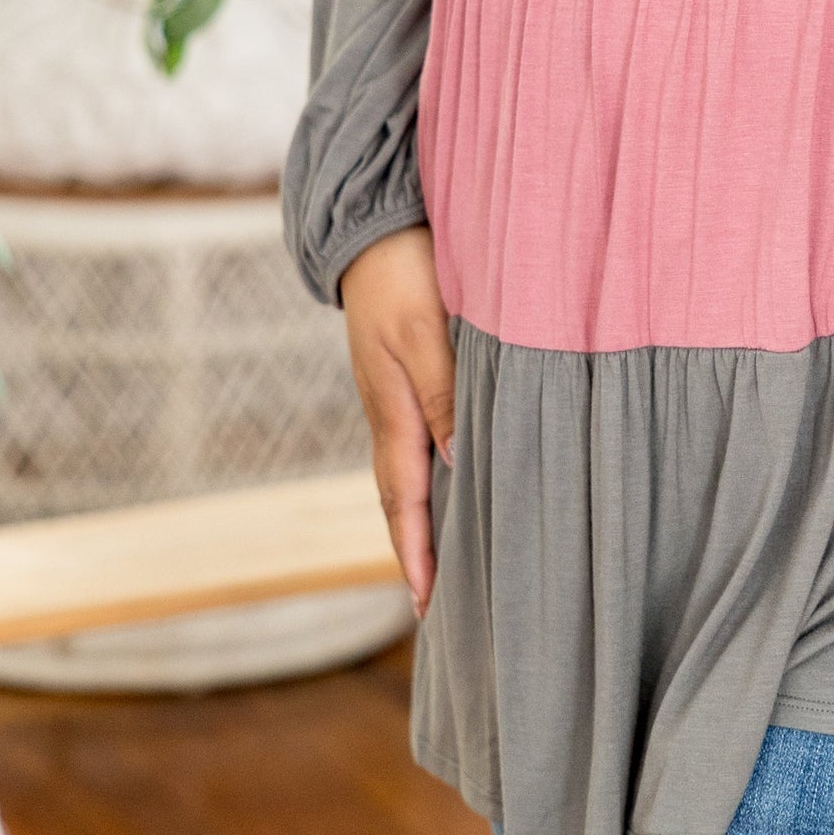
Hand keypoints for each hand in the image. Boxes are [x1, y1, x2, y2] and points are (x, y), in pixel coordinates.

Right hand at [340, 226, 455, 617]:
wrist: (372, 226)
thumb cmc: (404, 274)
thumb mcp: (425, 334)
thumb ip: (446, 396)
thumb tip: (461, 466)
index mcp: (394, 413)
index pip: (405, 502)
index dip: (419, 555)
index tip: (428, 608)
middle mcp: (393, 415)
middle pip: (403, 501)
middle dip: (419, 553)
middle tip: (439, 608)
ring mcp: (396, 398)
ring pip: (414, 473)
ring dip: (428, 519)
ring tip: (451, 563)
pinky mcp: (407, 377)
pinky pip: (423, 441)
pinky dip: (436, 476)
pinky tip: (459, 481)